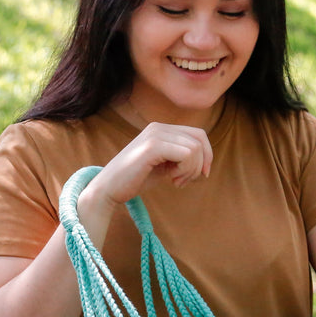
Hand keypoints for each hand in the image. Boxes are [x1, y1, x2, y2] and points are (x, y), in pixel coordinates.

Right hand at [75, 122, 212, 244]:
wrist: (109, 189)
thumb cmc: (135, 179)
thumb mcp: (164, 166)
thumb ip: (182, 160)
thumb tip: (206, 164)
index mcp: (161, 129)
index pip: (198, 135)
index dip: (206, 155)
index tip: (201, 175)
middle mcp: (158, 127)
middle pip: (200, 140)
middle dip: (201, 164)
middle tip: (186, 181)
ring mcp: (155, 135)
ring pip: (195, 148)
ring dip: (191, 170)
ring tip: (176, 181)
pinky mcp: (152, 146)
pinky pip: (186, 154)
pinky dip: (185, 170)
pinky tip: (172, 180)